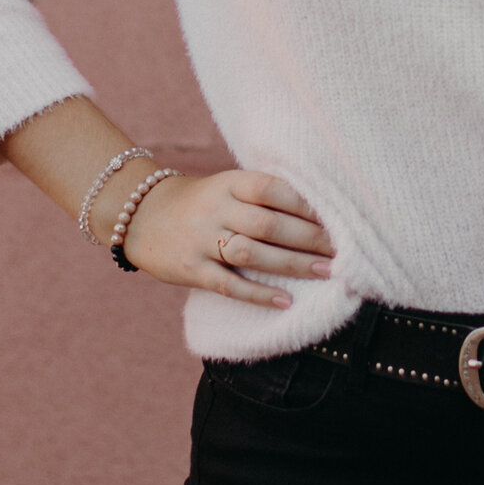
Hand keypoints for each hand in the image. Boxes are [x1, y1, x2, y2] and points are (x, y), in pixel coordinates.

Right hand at [121, 169, 335, 308]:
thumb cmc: (200, 202)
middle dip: (310, 238)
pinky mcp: (190, 269)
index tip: (338, 218)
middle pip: (270, 224)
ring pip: (252, 253)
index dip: (307, 205)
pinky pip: (228, 283)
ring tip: (326, 272)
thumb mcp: (226, 186)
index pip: (274, 189)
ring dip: (293, 265)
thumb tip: (319, 214)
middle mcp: (216, 209)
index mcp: (229, 183)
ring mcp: (201, 239)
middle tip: (343, 251)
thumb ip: (263, 196)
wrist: (140, 216)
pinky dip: (258, 294)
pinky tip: (285, 301)